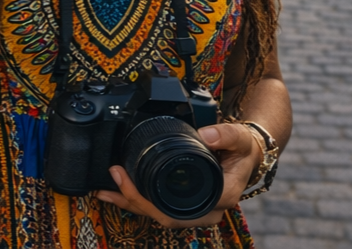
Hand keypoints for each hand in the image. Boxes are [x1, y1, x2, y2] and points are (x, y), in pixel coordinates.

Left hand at [95, 122, 262, 227]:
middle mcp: (207, 210)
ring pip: (158, 214)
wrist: (246, 154)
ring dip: (130, 203)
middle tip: (112, 178)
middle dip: (133, 201)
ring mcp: (195, 210)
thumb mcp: (239, 138)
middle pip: (163, 216)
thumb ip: (225, 135)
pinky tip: (117, 191)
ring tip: (104, 189)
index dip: (147, 199)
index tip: (127, 176)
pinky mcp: (185, 203)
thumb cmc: (242, 150)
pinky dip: (137, 200)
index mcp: (219, 197)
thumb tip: (205, 135)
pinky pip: (159, 207)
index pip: (179, 210)